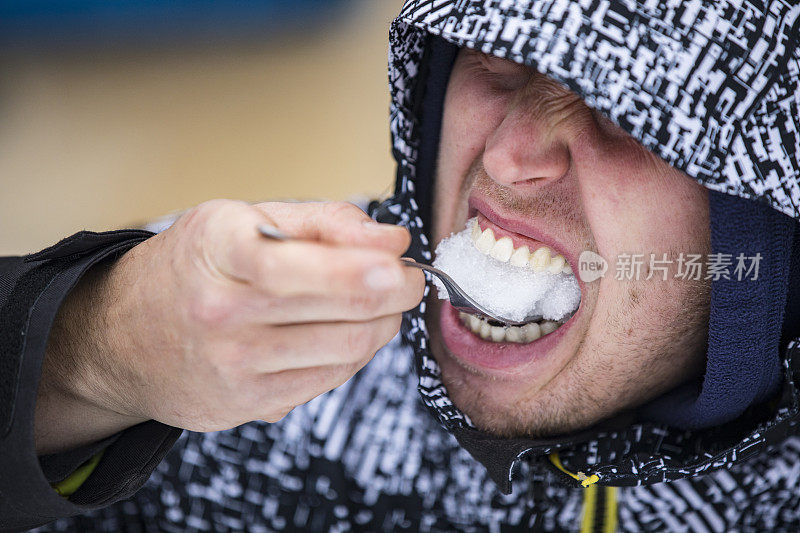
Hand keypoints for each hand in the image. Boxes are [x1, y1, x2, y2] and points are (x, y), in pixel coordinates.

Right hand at [36, 200, 424, 452]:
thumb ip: (324, 221)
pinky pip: (331, 380)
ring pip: (350, 350)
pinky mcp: (247, 406)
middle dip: (397, 294)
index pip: (312, 266)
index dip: (372, 268)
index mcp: (220, 251)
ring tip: (374, 303)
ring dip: (381, 324)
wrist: (123, 336)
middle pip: (347, 312)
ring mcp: (233, 367)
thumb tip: (393, 240)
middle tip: (407, 279)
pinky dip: (354, 354)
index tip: (405, 262)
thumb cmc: (195, 266)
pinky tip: (343, 333)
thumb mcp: (244, 217)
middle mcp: (222, 313)